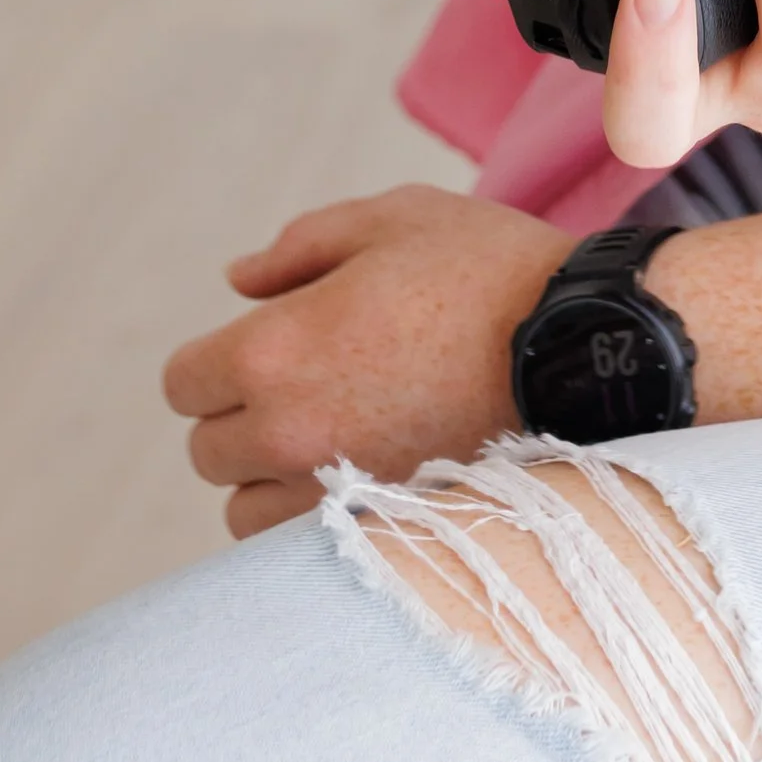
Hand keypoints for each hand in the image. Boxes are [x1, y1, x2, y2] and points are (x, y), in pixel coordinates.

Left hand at [162, 184, 567, 536]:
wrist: (578, 348)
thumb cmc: (485, 270)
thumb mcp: (393, 218)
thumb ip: (300, 245)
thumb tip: (237, 281)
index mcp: (275, 348)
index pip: (184, 382)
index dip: (215, 358)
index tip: (262, 345)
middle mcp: (287, 430)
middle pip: (208, 450)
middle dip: (242, 414)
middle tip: (310, 382)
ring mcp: (331, 489)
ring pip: (244, 509)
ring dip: (271, 475)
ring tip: (335, 433)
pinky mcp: (375, 527)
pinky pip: (300, 544)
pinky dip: (312, 515)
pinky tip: (361, 472)